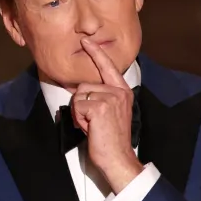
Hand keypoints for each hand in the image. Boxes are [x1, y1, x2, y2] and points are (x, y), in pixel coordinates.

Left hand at [71, 38, 142, 191]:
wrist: (118, 158)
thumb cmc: (112, 139)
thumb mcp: (111, 112)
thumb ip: (102, 97)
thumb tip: (80, 91)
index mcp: (123, 92)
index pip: (108, 67)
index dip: (96, 53)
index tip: (86, 42)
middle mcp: (119, 92)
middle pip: (84, 85)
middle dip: (81, 104)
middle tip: (92, 122)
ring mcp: (110, 98)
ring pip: (78, 95)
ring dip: (79, 112)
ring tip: (92, 125)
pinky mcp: (100, 107)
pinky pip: (77, 106)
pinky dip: (78, 119)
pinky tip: (90, 128)